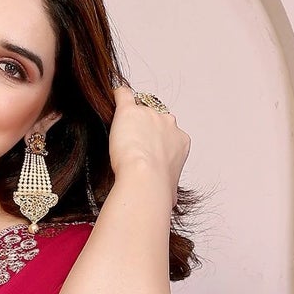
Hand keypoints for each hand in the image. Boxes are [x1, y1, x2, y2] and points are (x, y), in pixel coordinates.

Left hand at [107, 81, 189, 200]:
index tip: (147, 154)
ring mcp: (149, 114)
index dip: (156, 143)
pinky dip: (118, 97)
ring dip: (130, 121)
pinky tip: (113, 102)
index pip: (168, 133)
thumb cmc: (157, 189)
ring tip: (119, 137)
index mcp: (180, 140)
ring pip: (138, 109)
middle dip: (145, 130)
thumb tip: (169, 199)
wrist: (144, 180)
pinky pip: (123, 94)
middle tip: (133, 147)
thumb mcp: (172, 191)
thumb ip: (170, 185)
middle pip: (156, 119)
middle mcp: (169, 123)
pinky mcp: (129, 111)